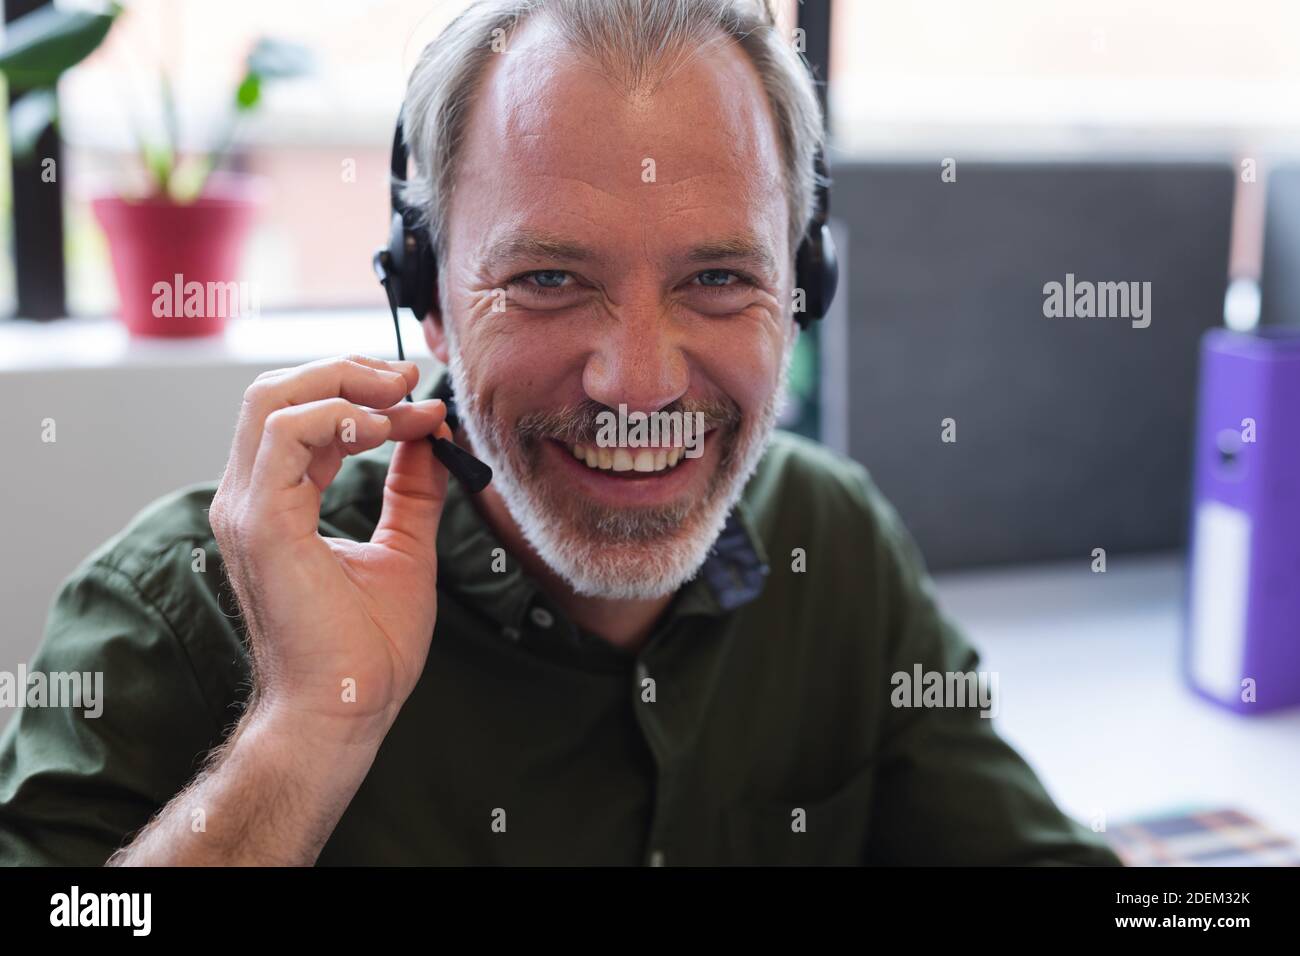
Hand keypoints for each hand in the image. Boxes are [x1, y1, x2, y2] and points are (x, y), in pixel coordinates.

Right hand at [209, 355, 449, 741]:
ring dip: (347, 385)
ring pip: (273, 400)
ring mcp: (247, 508)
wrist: (347, 709)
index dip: (366, 396)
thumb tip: (433, 433)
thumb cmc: (367, 646)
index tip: (426, 401)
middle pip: (276, 392)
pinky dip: (341, 417)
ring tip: (404, 398)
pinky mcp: (261, 524)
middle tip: (409, 379)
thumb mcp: (405, 548)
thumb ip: (412, 490)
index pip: (305, 417)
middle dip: (349, 372)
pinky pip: (287, 435)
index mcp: (276, 503)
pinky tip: (387, 431)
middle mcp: (250, 498)